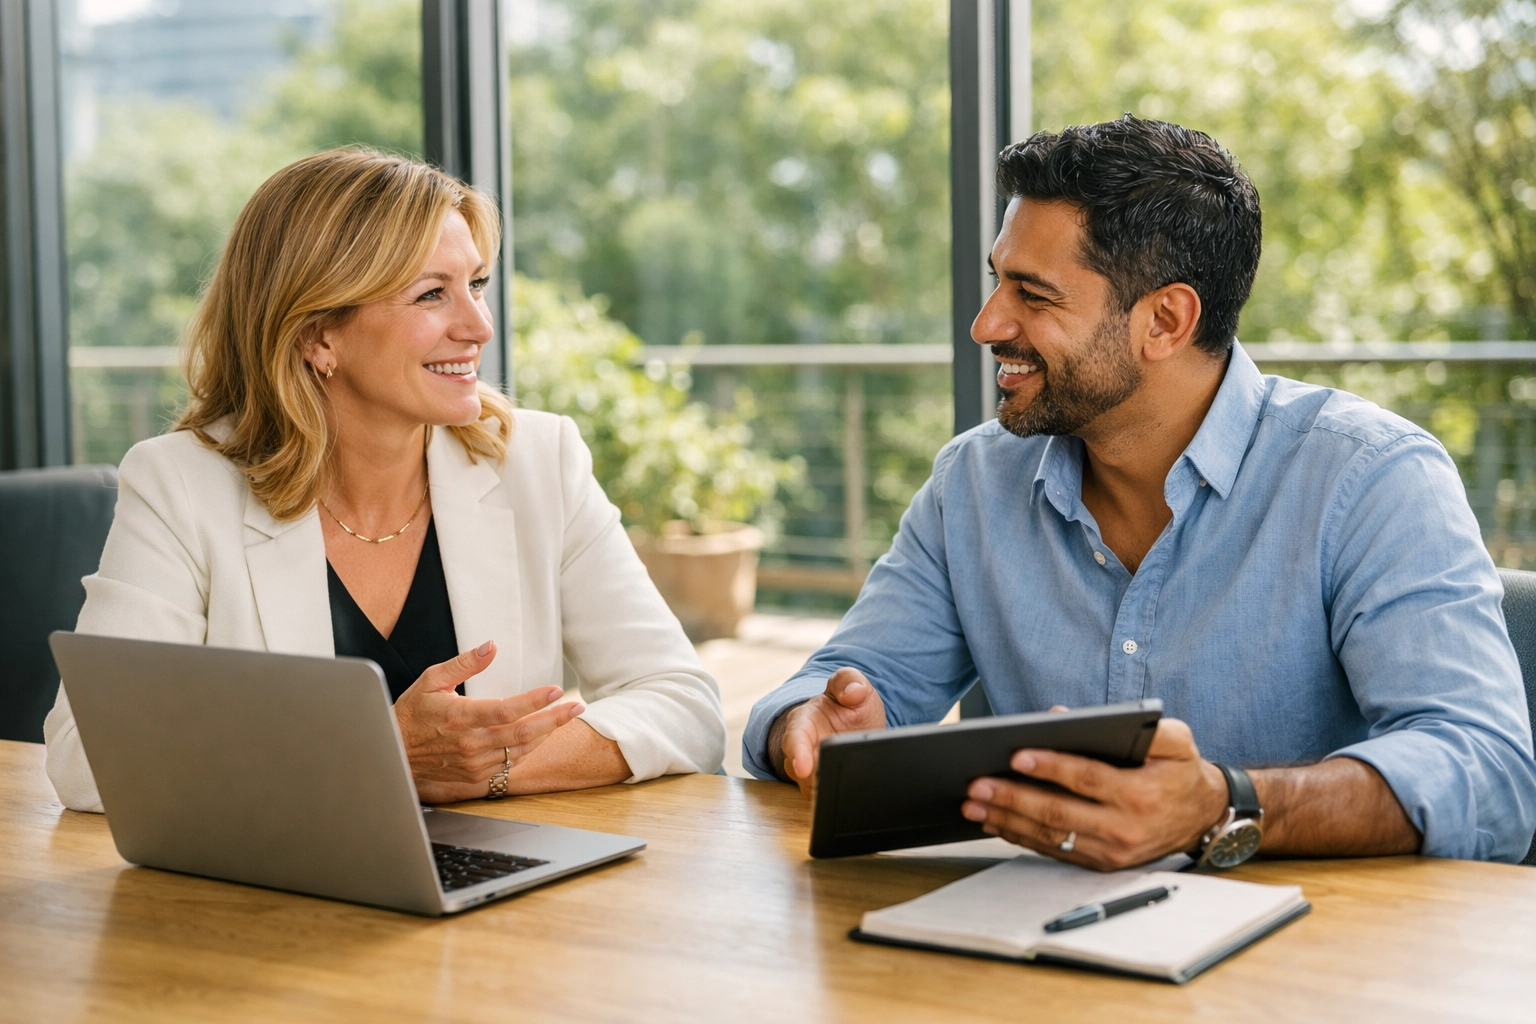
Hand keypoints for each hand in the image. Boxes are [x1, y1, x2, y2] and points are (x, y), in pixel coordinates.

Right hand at [394, 640, 585, 802]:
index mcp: (460, 717)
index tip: (556, 690)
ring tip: (566, 717)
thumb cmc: (413, 713)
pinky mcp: (475, 774)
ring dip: (547, 734)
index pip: (505, 710)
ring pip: (521, 750)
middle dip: (555, 719)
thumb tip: (491, 647)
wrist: (393, 751)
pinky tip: (542, 735)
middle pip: (522, 733)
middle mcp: (470, 743)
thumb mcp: (432, 680)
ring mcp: (474, 762)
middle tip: (577, 706)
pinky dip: (530, 748)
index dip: (533, 701)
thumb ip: (464, 663)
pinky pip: (511, 763)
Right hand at [769, 667, 886, 797]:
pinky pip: (821, 798)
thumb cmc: (851, 708)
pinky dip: (831, 798)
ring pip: (809, 788)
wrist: (856, 728)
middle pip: (797, 769)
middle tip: (829, 782)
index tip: (803, 767)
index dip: (797, 752)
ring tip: (842, 788)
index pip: (794, 736)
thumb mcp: (856, 688)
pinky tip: (846, 796)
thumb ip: (851, 682)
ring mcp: (807, 770)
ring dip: (823, 789)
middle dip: (811, 778)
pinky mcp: (817, 787)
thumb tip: (851, 692)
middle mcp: (801, 747)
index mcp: (804, 720)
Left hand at [960, 717, 1228, 870]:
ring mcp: (1112, 852)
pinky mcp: (1101, 864)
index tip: (1016, 756)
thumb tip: (1064, 717)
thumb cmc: (1181, 771)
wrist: (1203, 818)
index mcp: (1141, 794)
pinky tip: (995, 821)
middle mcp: (1125, 828)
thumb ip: (1134, 725)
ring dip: (1007, 820)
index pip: (1087, 779)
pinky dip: (1021, 837)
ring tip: (974, 805)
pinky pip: (1055, 851)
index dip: (1050, 768)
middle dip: (1013, 798)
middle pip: (1060, 813)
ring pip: (1051, 836)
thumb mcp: (1175, 740)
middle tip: (977, 785)